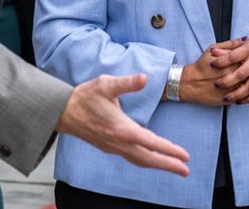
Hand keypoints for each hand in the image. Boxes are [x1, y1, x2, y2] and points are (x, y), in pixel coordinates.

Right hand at [57, 74, 189, 175]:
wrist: (63, 111)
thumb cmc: (85, 96)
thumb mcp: (106, 84)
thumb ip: (127, 82)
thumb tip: (144, 78)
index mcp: (121, 129)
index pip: (151, 142)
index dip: (169, 149)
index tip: (185, 156)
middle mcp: (119, 143)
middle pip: (148, 159)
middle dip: (169, 165)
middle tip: (186, 170)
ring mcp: (114, 147)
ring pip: (140, 160)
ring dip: (159, 165)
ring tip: (175, 168)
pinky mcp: (110, 147)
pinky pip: (133, 158)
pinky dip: (146, 161)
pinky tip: (152, 158)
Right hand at [179, 40, 245, 106]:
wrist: (189, 82)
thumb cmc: (201, 65)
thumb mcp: (213, 49)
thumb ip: (230, 44)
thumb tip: (245, 39)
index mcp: (231, 63)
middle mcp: (232, 76)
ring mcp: (231, 89)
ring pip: (248, 87)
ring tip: (247, 79)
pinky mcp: (228, 100)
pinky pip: (242, 97)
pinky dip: (245, 94)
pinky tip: (242, 89)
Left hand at [210, 34, 248, 104]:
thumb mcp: (244, 42)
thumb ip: (228, 47)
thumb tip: (213, 52)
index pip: (233, 56)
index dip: (221, 61)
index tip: (212, 65)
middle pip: (241, 73)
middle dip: (227, 81)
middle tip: (217, 84)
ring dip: (237, 94)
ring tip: (226, 98)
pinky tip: (239, 101)